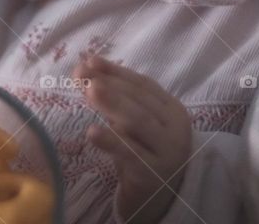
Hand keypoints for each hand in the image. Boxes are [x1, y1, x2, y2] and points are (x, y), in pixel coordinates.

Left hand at [73, 55, 191, 223]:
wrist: (160, 198)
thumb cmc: (144, 153)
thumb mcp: (132, 124)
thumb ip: (114, 99)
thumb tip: (82, 69)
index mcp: (172, 109)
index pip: (143, 84)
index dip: (116, 71)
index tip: (90, 60)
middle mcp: (175, 128)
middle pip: (140, 100)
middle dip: (110, 84)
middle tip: (84, 74)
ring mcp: (167, 151)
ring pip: (138, 122)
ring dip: (112, 104)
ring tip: (89, 91)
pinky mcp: (153, 173)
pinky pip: (131, 154)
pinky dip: (111, 141)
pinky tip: (91, 132)